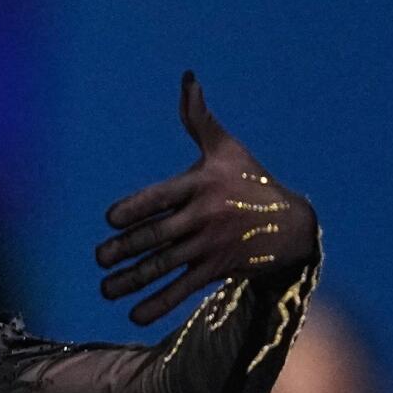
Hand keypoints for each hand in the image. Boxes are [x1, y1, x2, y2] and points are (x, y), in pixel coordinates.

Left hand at [94, 71, 317, 324]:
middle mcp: (204, 217)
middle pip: (158, 235)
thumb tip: (187, 78)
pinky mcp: (217, 270)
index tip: (110, 219)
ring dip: (133, 281)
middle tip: (99, 258)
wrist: (293, 224)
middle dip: (126, 249)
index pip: (162, 197)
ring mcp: (210, 246)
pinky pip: (184, 289)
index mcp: (201, 184)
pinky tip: (134, 314)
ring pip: (165, 266)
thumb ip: (198, 118)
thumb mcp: (226, 148)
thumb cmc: (249, 180)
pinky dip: (160, 304)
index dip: (136, 208)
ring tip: (105, 289)